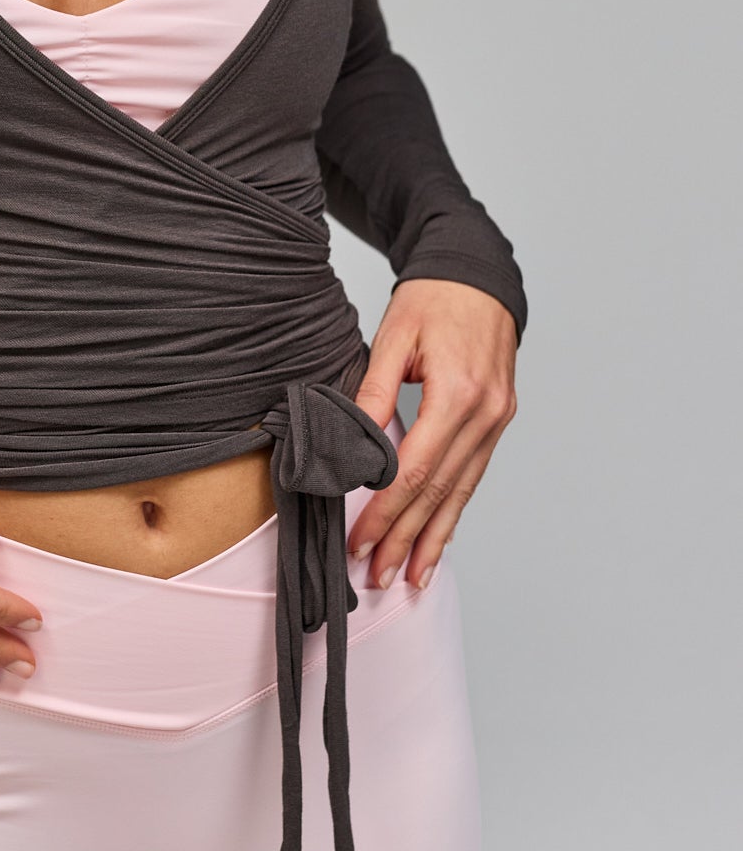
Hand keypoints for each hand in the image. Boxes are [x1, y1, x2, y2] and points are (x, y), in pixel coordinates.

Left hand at [345, 278, 517, 592]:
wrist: (476, 275)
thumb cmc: (432, 298)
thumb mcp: (393, 336)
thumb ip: (374, 391)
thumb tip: (353, 445)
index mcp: (458, 393)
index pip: (415, 469)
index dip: (385, 511)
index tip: (359, 540)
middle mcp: (485, 414)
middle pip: (440, 491)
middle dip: (406, 537)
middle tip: (378, 574)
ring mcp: (497, 420)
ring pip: (462, 492)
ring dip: (434, 537)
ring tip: (411, 575)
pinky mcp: (498, 420)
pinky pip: (473, 475)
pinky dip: (455, 511)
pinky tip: (440, 539)